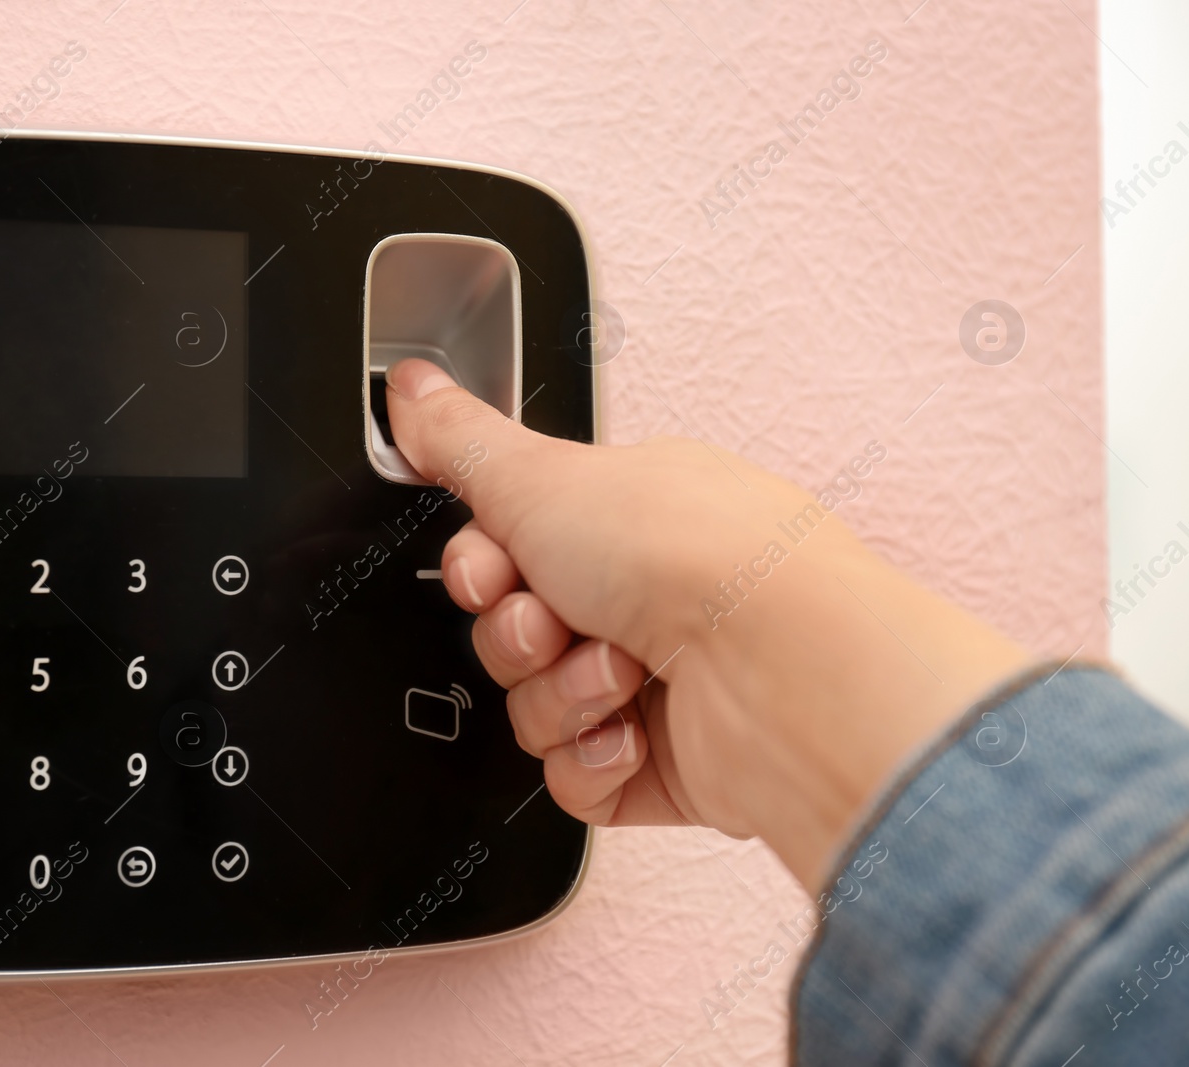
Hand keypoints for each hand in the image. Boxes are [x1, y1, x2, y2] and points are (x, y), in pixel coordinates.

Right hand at [385, 358, 1030, 890]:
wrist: (779, 671)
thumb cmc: (689, 558)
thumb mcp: (541, 474)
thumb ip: (460, 441)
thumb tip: (408, 388)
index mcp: (621, 517)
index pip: (507, 550)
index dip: (479, 569)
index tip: (491, 569)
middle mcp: (645, 596)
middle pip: (511, 634)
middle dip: (518, 637)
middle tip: (557, 620)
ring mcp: (661, 684)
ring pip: (536, 710)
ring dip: (561, 695)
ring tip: (622, 674)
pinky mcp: (668, 765)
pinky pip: (575, 778)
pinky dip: (592, 761)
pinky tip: (632, 734)